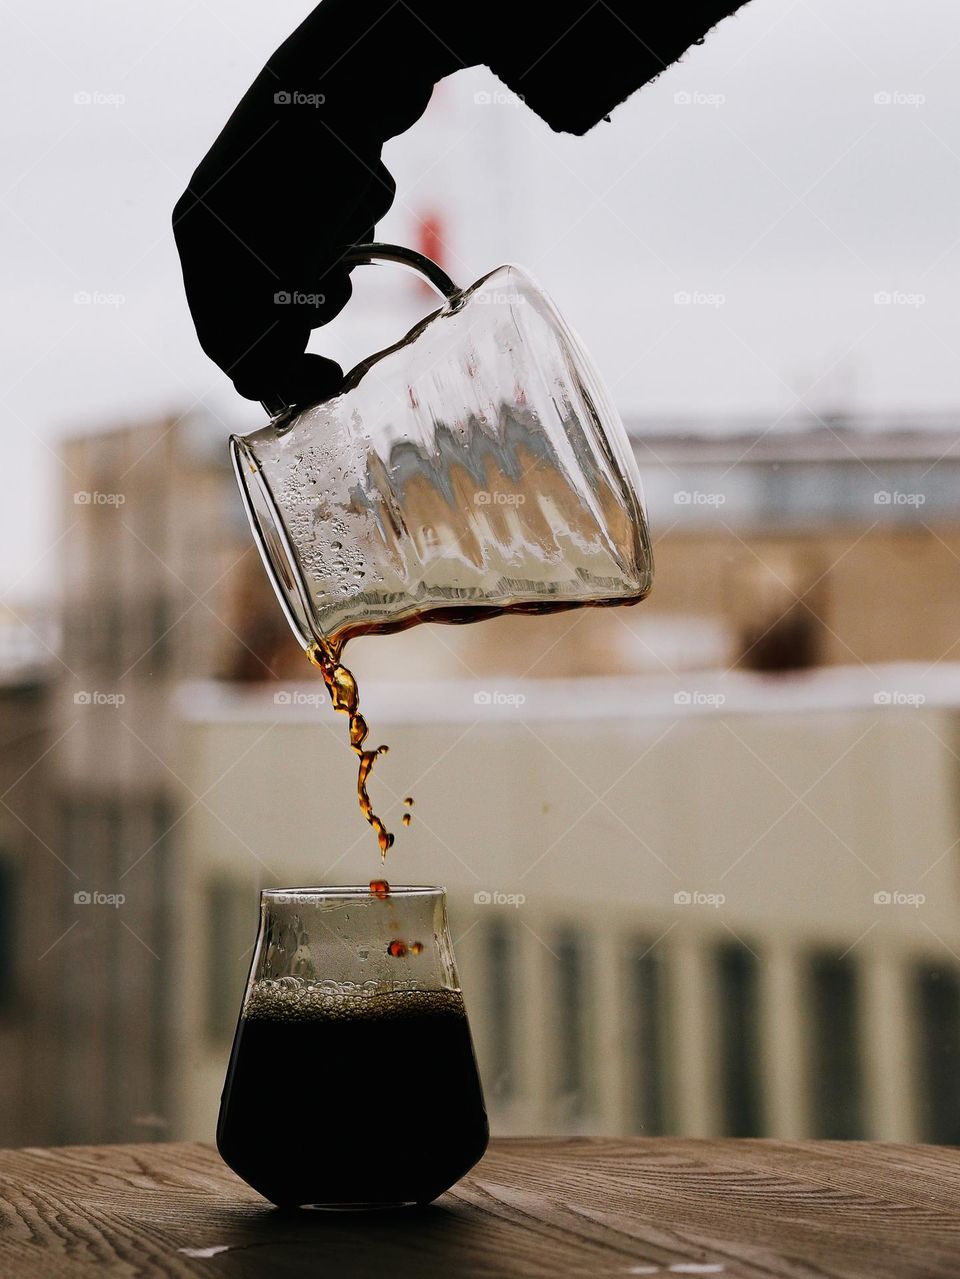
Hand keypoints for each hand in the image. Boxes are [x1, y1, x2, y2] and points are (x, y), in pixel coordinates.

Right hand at [173, 0, 461, 409]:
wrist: (354, 74)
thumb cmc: (310, 180)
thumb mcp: (280, 278)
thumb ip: (264, 341)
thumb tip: (257, 388)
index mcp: (200, 245)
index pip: (224, 341)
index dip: (271, 375)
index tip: (322, 386)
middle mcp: (224, 221)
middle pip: (265, 313)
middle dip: (306, 320)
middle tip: (338, 331)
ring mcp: (267, 195)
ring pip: (306, 273)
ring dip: (333, 273)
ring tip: (347, 251)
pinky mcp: (312, 173)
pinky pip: (336, 228)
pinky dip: (353, 225)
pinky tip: (361, 193)